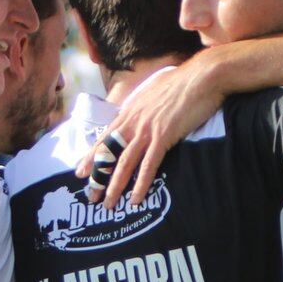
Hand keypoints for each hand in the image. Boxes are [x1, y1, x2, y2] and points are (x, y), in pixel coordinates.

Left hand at [89, 62, 221, 206]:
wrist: (202, 77)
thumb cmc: (183, 82)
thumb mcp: (154, 91)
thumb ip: (144, 105)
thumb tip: (142, 110)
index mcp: (130, 111)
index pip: (105, 138)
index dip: (92, 156)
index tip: (81, 171)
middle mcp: (133, 121)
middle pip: (109, 153)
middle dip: (98, 177)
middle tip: (90, 196)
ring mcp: (147, 129)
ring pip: (124, 163)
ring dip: (115, 186)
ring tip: (109, 204)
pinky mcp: (163, 136)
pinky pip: (148, 165)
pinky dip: (141, 184)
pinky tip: (136, 198)